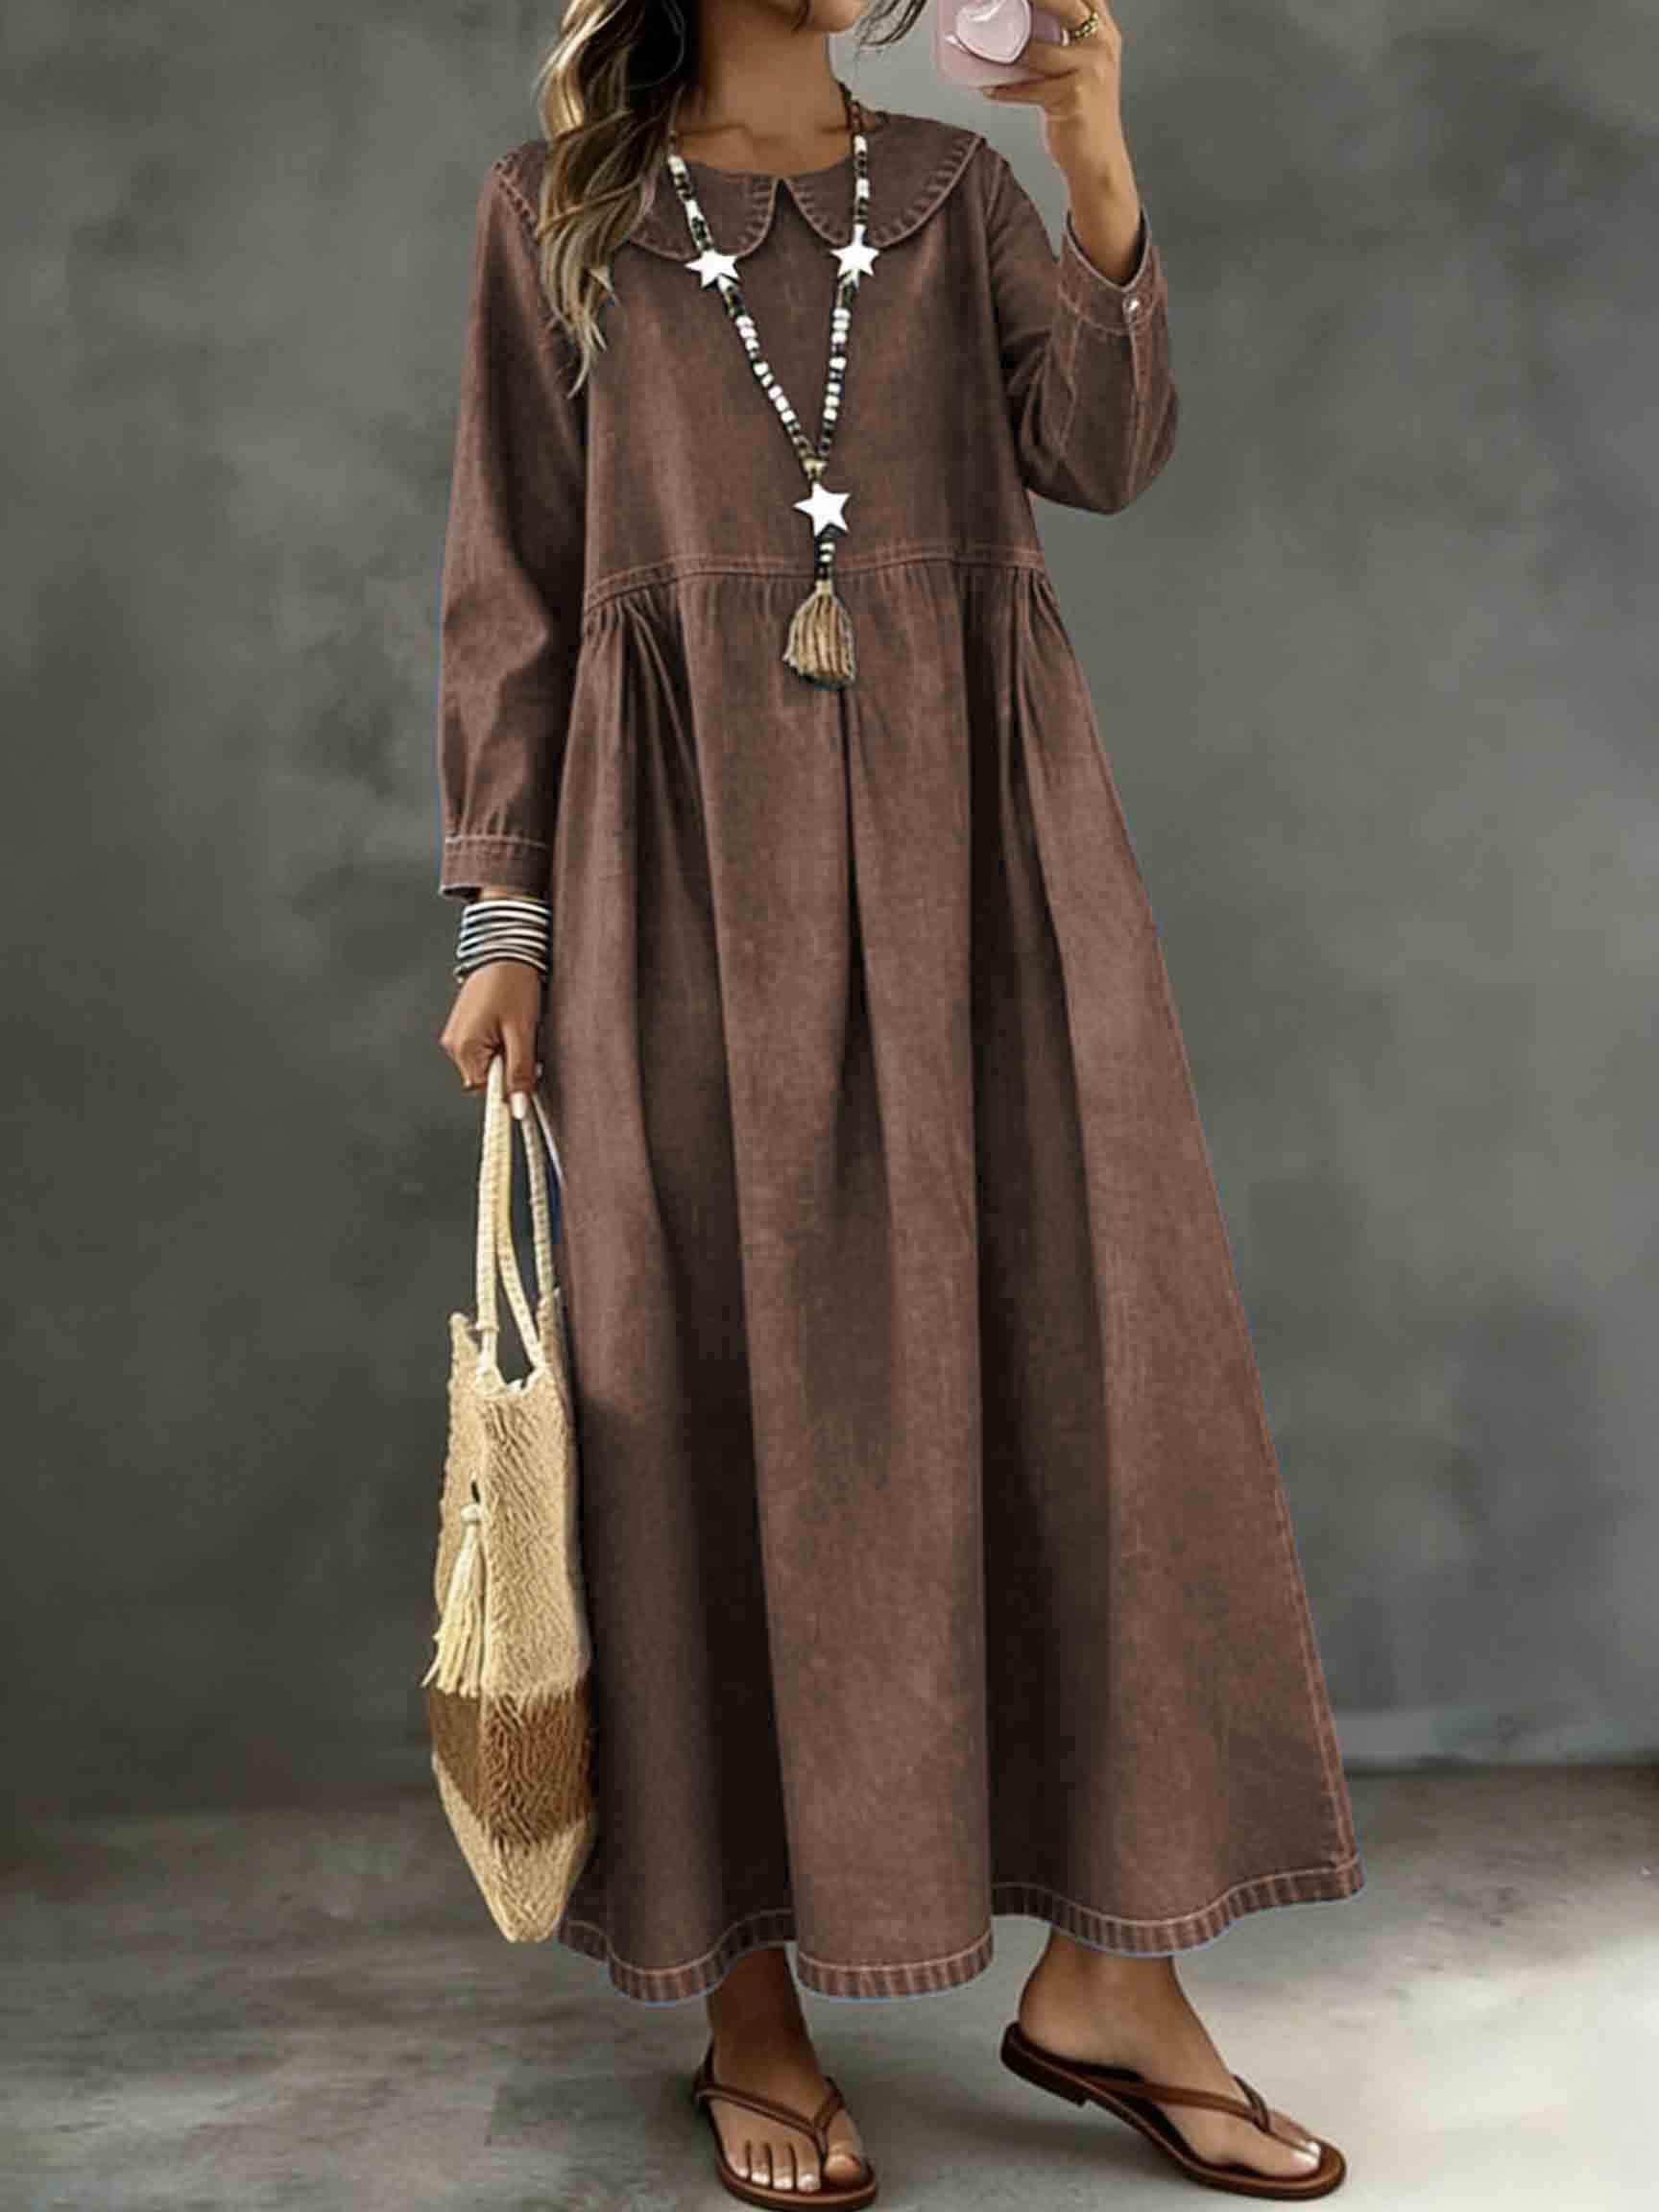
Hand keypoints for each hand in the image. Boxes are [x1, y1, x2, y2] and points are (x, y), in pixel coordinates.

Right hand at [438, 949, 542, 1103]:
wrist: (505, 948)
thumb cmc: (513, 983)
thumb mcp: (523, 1031)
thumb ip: (519, 1072)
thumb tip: (517, 1108)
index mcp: (464, 1048)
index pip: (484, 1092)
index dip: (506, 1090)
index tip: (525, 1087)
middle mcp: (454, 1044)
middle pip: (486, 1079)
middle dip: (509, 1069)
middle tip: (526, 1044)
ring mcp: (458, 1035)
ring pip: (488, 1064)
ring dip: (506, 1055)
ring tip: (518, 1029)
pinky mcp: (465, 1027)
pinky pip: (485, 1049)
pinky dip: (501, 1044)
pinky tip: (510, 1024)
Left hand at [980, 0, 1132, 196]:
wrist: (1099, 161)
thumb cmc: (1085, 115)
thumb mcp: (1084, 67)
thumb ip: (1066, 39)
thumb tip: (1025, 21)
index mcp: (1104, 34)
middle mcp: (1101, 47)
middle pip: (1066, 5)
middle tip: (1004, 0)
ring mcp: (1089, 72)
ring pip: (1038, 51)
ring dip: (1007, 53)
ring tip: (987, 51)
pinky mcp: (1072, 99)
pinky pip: (1028, 89)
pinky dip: (1006, 90)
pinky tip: (991, 89)